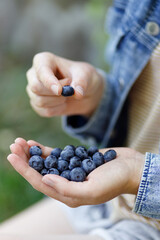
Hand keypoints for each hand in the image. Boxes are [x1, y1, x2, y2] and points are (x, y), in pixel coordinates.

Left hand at [7, 138, 144, 206]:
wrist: (131, 168)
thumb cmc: (116, 179)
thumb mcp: (94, 188)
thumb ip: (68, 188)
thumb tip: (46, 180)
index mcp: (69, 195)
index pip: (41, 183)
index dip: (25, 170)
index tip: (12, 156)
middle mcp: (67, 184)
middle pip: (39, 172)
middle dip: (25, 160)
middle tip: (13, 145)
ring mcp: (70, 172)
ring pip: (46, 163)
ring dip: (32, 153)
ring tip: (20, 142)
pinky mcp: (75, 161)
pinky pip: (56, 156)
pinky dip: (44, 150)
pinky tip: (34, 144)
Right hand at [26, 52, 103, 117]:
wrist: (81, 91)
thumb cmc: (82, 77)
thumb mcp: (87, 75)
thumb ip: (82, 82)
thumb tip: (77, 93)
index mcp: (44, 60)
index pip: (41, 70)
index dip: (49, 82)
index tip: (60, 91)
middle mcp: (34, 74)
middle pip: (35, 87)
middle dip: (55, 94)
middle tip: (69, 92)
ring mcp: (33, 89)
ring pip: (40, 101)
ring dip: (58, 102)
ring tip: (67, 95)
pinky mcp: (36, 103)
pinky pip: (44, 111)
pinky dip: (57, 109)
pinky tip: (63, 103)